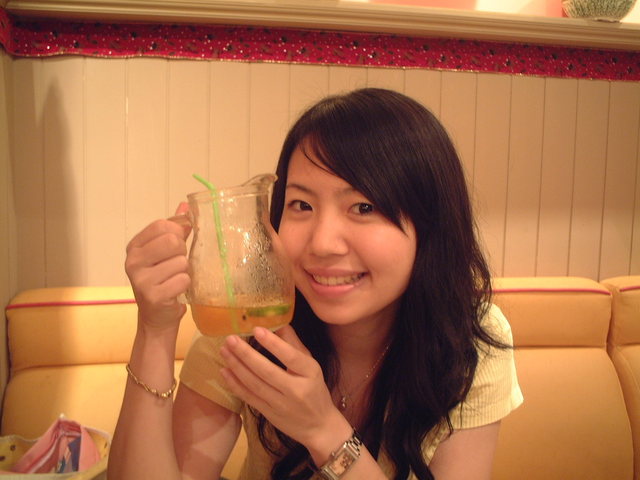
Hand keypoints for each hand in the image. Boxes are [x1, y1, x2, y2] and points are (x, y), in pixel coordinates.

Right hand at [125, 203, 190, 330]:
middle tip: (175, 266)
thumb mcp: (165, 253)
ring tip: (174, 280)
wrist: (156, 317)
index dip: (178, 232)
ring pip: (181, 262)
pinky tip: (176, 291)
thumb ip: (175, 228)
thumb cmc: (162, 280)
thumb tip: (187, 205)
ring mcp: (140, 279)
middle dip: (182, 253)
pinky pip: (183, 280)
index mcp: (135, 246)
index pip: (162, 225)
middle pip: (172, 241)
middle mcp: (132, 261)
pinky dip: (185, 285)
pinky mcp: (153, 296)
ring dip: (185, 272)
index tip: (177, 245)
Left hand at [219, 326, 343, 447]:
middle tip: (230, 339)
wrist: (318, 426)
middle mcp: (295, 390)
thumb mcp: (311, 365)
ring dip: (237, 367)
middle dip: (246, 354)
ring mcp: (281, 404)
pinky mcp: (269, 414)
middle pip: (267, 371)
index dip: (273, 344)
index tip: (256, 329)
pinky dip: (235, 384)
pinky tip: (224, 371)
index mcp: (310, 373)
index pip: (291, 356)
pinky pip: (249, 397)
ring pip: (255, 384)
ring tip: (225, 350)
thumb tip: (277, 322)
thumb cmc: (314, 389)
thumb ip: (293, 345)